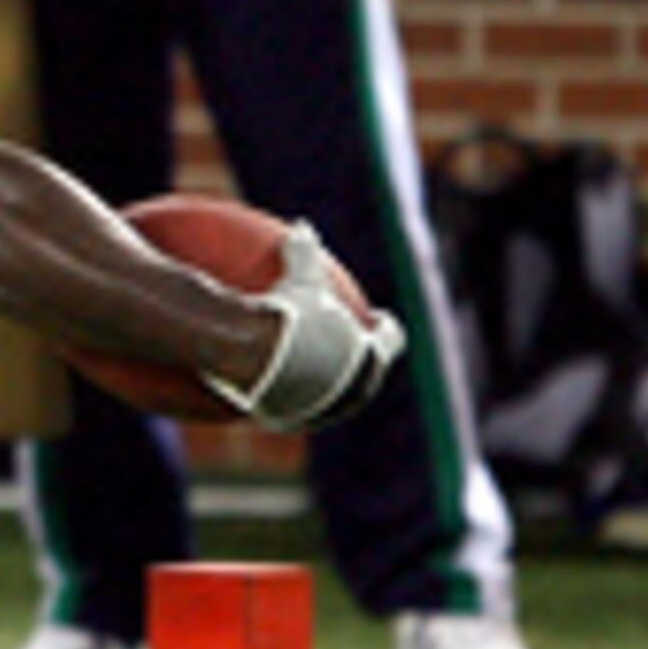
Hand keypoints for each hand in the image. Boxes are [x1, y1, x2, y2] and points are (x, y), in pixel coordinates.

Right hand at [206, 222, 402, 434]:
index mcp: (369, 357)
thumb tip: (302, 226)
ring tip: (304, 375)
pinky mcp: (287, 421)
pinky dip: (280, 396)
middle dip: (356, 363)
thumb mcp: (299, 277)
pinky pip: (286, 407)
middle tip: (346, 350)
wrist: (256, 365)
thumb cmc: (290, 318)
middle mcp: (353, 390)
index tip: (376, 318)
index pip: (390, 340)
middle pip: (366, 376)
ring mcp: (321, 411)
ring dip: (320, 386)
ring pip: (327, 399)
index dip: (385, 328)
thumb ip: (304, 252)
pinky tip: (257, 385)